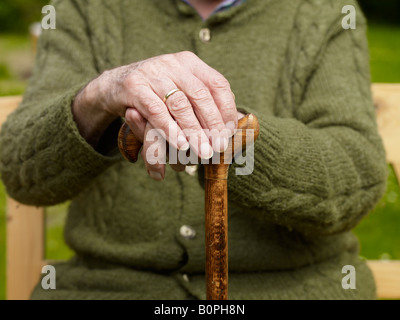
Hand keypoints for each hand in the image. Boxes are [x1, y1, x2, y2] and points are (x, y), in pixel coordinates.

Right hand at [73, 51, 237, 179]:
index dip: (226, 109)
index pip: (217, 84)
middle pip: (200, 95)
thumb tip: (238, 122)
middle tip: (220, 147)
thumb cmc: (156, 94)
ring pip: (179, 104)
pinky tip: (181, 145)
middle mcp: (173, 63)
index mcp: (190, 63)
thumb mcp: (181, 91)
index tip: (230, 132)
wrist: (114, 86)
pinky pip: (155, 110)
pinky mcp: (134, 85)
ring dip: (193, 131)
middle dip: (213, 124)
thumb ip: (204, 103)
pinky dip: (170, 129)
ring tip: (203, 151)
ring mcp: (152, 72)